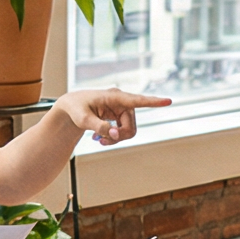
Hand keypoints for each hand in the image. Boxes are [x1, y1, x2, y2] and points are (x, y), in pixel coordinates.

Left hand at [56, 87, 173, 145]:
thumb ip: (99, 127)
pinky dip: (113, 137)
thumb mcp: (83, 119)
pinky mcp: (119, 115)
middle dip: (119, 137)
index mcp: (114, 96)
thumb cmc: (75, 109)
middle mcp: (122, 102)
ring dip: (115, 139)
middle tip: (101, 142)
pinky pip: (124, 131)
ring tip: (98, 140)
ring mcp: (122, 109)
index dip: (153, 102)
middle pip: (131, 126)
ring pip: (129, 131)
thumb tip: (115, 134)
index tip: (169, 101)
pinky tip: (99, 138)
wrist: (71, 108)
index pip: (137, 100)